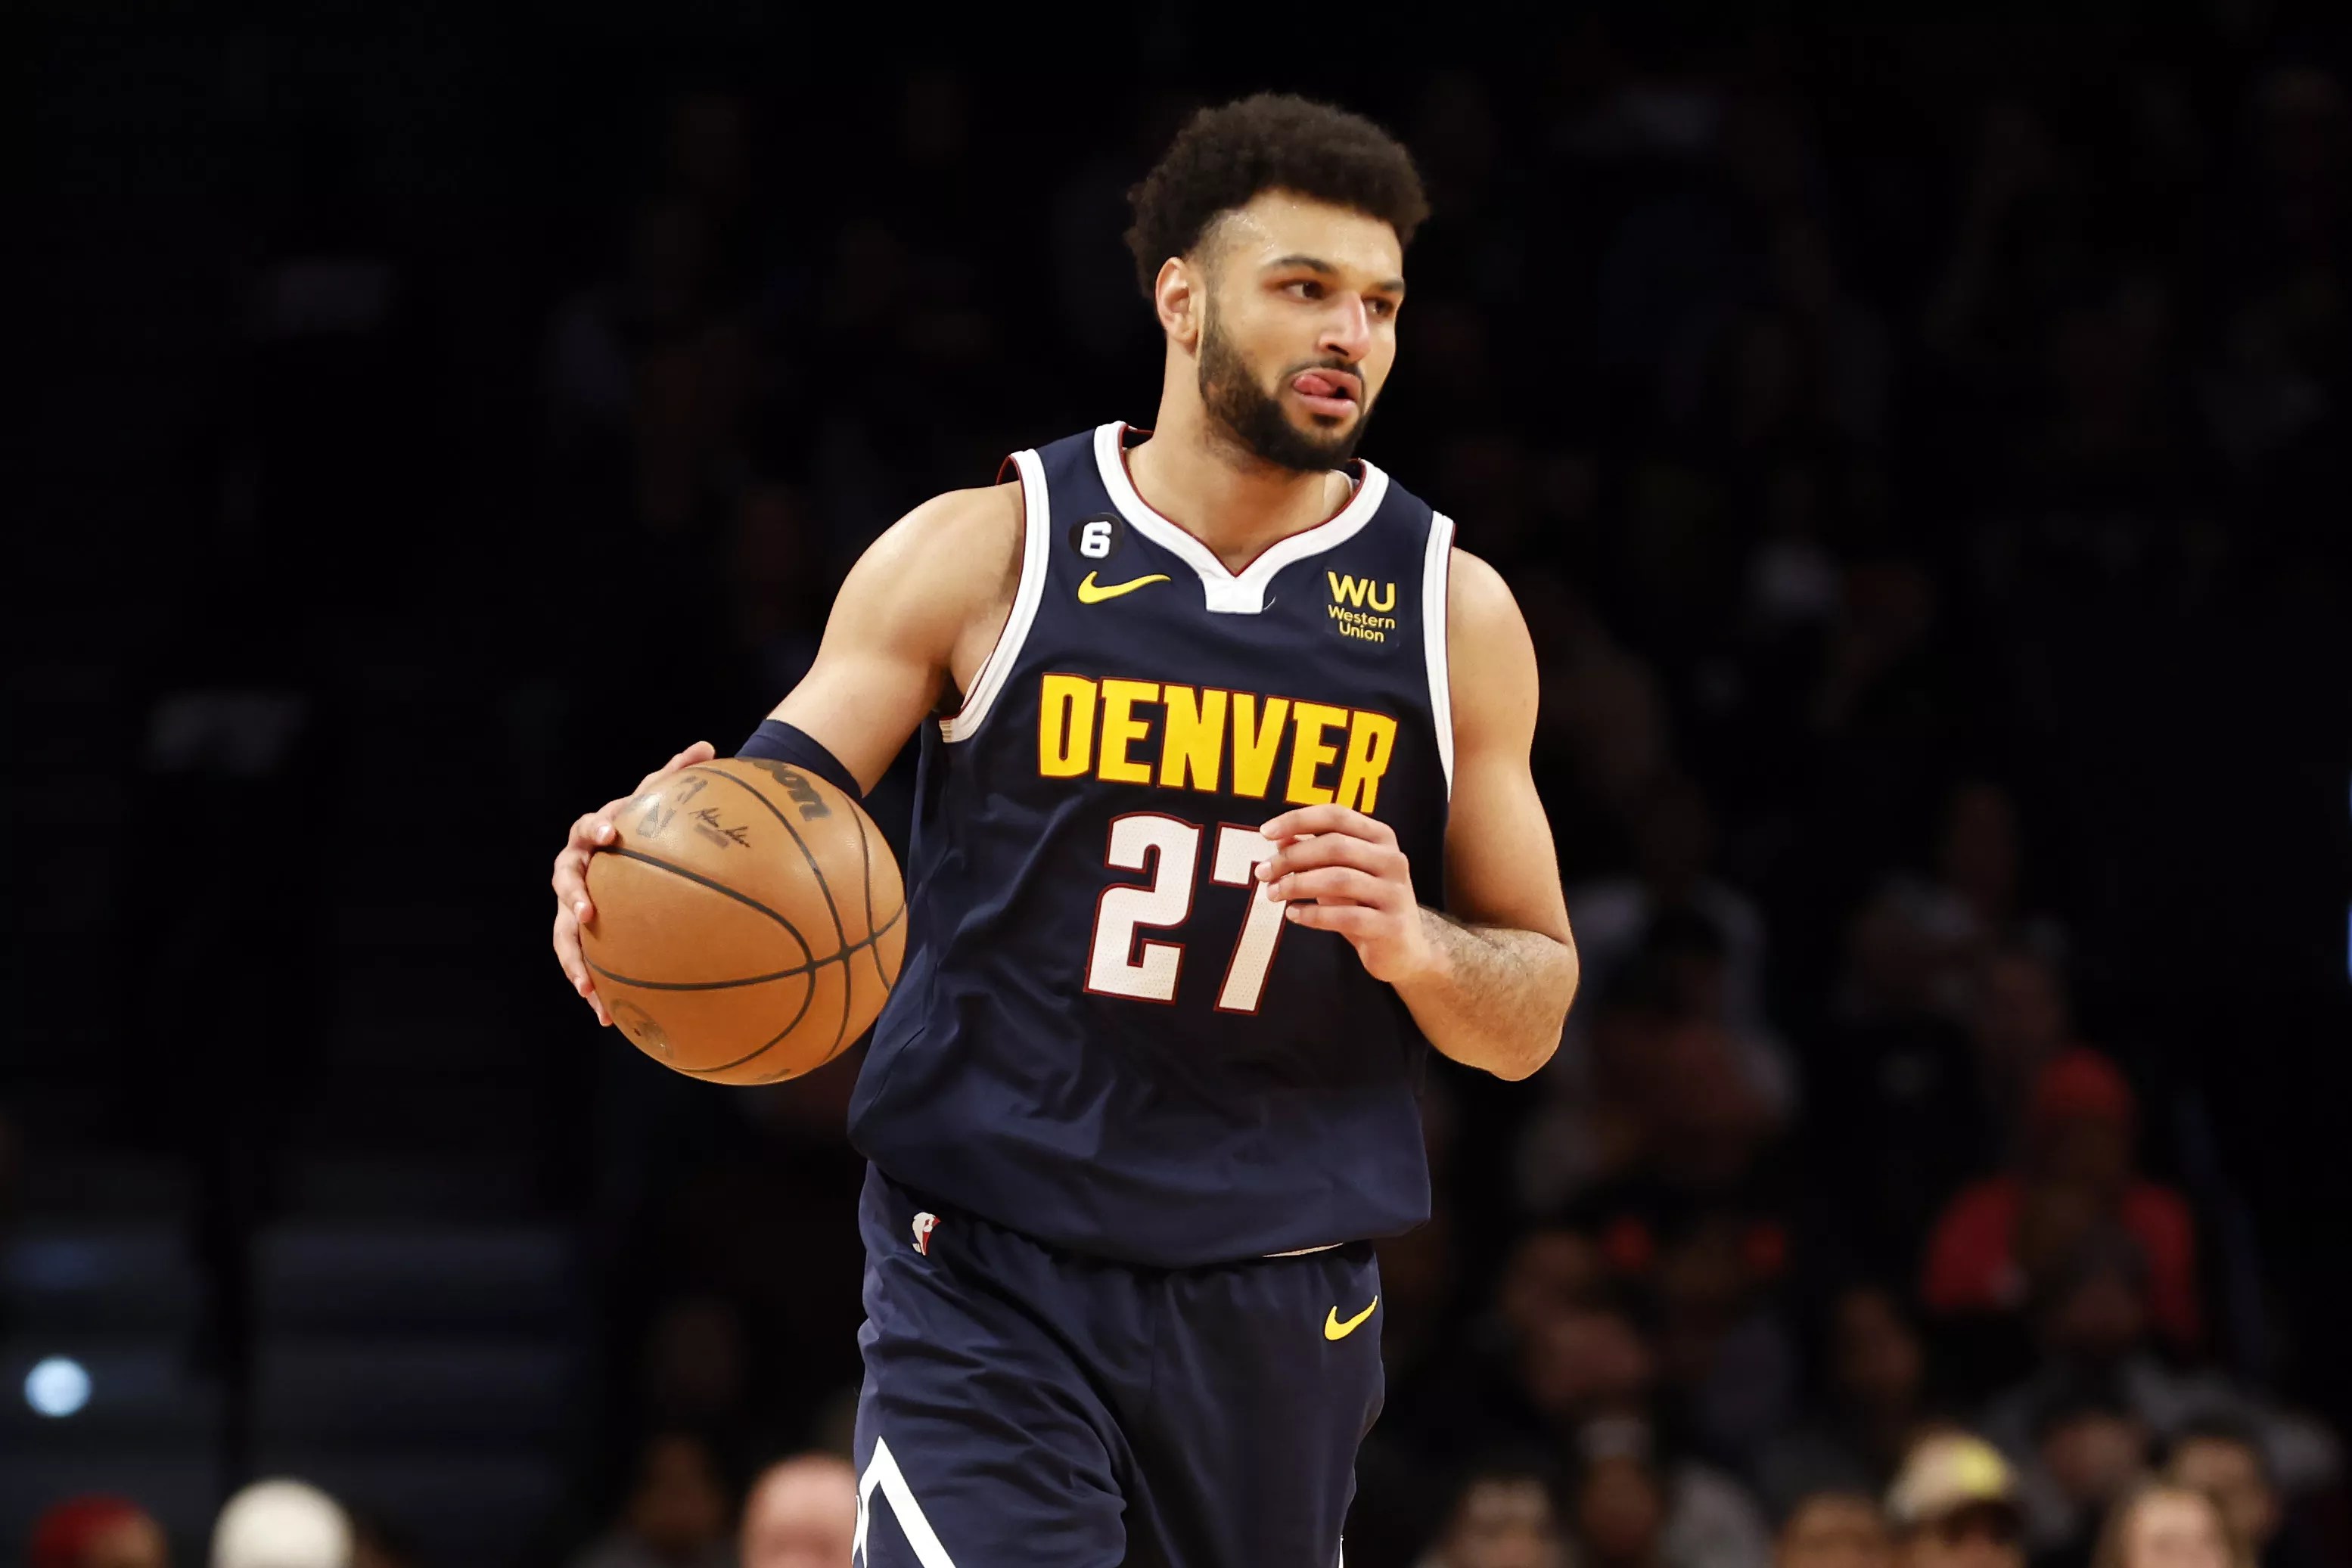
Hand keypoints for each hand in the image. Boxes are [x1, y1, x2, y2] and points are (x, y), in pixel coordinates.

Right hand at [550, 740, 715, 1023]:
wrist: (622, 853)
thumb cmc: (642, 826)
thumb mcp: (659, 800)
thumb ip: (678, 774)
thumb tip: (708, 745)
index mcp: (590, 838)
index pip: (585, 830)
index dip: (593, 829)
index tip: (608, 833)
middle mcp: (573, 871)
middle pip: (563, 884)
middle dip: (572, 899)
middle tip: (587, 913)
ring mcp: (572, 906)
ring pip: (563, 934)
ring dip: (573, 959)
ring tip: (587, 986)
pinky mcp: (582, 938)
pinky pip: (583, 963)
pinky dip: (592, 988)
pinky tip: (607, 1018)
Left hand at [1256, 803, 1435, 985]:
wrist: (1404, 950)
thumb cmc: (1365, 904)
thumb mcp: (1340, 872)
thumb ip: (1314, 852)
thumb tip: (1279, 838)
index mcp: (1381, 837)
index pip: (1336, 816)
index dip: (1298, 820)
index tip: (1265, 832)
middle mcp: (1393, 859)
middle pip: (1335, 846)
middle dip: (1292, 858)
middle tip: (1263, 872)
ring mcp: (1395, 893)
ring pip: (1339, 880)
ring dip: (1297, 885)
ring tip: (1273, 894)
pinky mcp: (1391, 926)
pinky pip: (1345, 916)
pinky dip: (1313, 914)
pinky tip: (1293, 915)